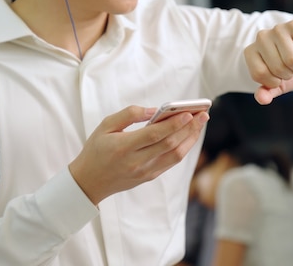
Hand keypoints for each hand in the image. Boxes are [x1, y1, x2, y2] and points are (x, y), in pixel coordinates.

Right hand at [68, 106, 209, 204]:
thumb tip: (153, 110)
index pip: (154, 135)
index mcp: (123, 147)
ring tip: (200, 123)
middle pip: (169, 144)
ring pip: (175, 155)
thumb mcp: (105, 126)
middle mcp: (137, 162)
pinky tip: (189, 136)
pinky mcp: (150, 176)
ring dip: (190, 138)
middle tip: (203, 114)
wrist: (89, 181)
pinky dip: (183, 148)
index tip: (188, 112)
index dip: (173, 124)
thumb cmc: (96, 149)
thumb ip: (129, 114)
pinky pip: (171, 162)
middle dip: (189, 128)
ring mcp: (145, 171)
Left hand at [244, 18, 292, 104]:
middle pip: (277, 68)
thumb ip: (267, 92)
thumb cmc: (289, 67)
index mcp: (250, 52)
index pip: (260, 74)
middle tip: (290, 65)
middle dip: (289, 73)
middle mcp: (261, 37)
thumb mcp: (278, 84)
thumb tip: (262, 99)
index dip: (274, 81)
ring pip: (292, 60)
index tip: (278, 76)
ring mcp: (278, 29)